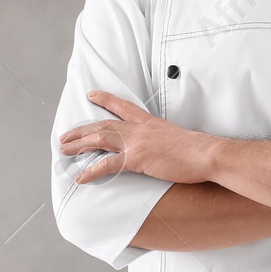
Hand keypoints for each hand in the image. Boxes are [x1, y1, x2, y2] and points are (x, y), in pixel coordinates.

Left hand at [59, 91, 214, 184]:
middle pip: (103, 125)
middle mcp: (140, 129)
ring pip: (100, 139)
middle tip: (64, 136)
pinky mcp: (137, 159)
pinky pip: (108, 165)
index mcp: (150, 122)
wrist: (206, 154)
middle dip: (81, 130)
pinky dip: (92, 171)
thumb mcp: (178, 139)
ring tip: (64, 150)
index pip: (123, 106)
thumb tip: (160, 149)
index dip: (105, 100)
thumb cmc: (197, 150)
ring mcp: (137, 143)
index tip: (91, 95)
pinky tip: (81, 177)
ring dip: (79, 145)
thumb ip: (163, 141)